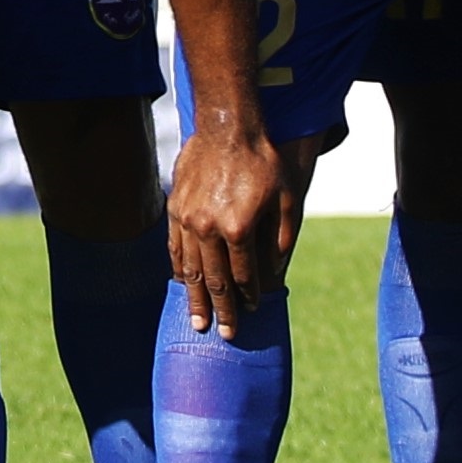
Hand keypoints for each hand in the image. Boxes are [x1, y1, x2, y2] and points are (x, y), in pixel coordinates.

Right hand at [168, 119, 295, 340]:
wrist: (227, 128)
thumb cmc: (262, 162)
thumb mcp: (285, 198)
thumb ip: (281, 236)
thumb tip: (276, 269)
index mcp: (238, 229)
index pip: (243, 275)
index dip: (249, 296)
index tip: (253, 310)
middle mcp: (209, 229)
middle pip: (215, 280)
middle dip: (221, 310)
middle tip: (224, 334)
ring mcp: (188, 220)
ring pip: (191, 269)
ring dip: (195, 298)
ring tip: (198, 321)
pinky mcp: (175, 209)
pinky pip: (175, 248)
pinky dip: (180, 270)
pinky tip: (182, 284)